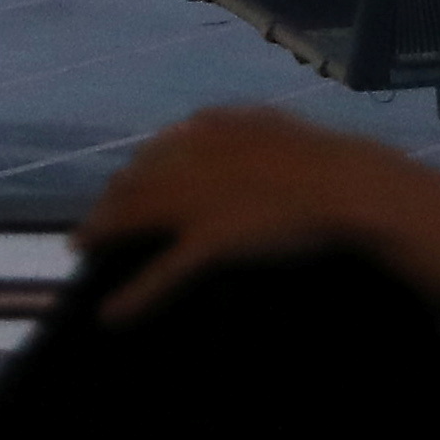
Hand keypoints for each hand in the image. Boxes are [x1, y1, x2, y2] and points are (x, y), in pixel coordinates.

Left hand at [69, 101, 439, 324]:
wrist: (359, 190)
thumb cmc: (336, 167)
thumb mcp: (283, 131)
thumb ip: (246, 129)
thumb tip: (213, 124)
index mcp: (217, 130)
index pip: (159, 150)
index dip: (136, 172)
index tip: (121, 185)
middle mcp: (195, 160)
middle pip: (136, 182)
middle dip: (111, 203)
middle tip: (93, 224)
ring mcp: (199, 202)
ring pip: (135, 218)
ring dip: (102, 235)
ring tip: (80, 251)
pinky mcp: (210, 241)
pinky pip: (162, 272)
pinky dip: (134, 295)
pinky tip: (111, 315)